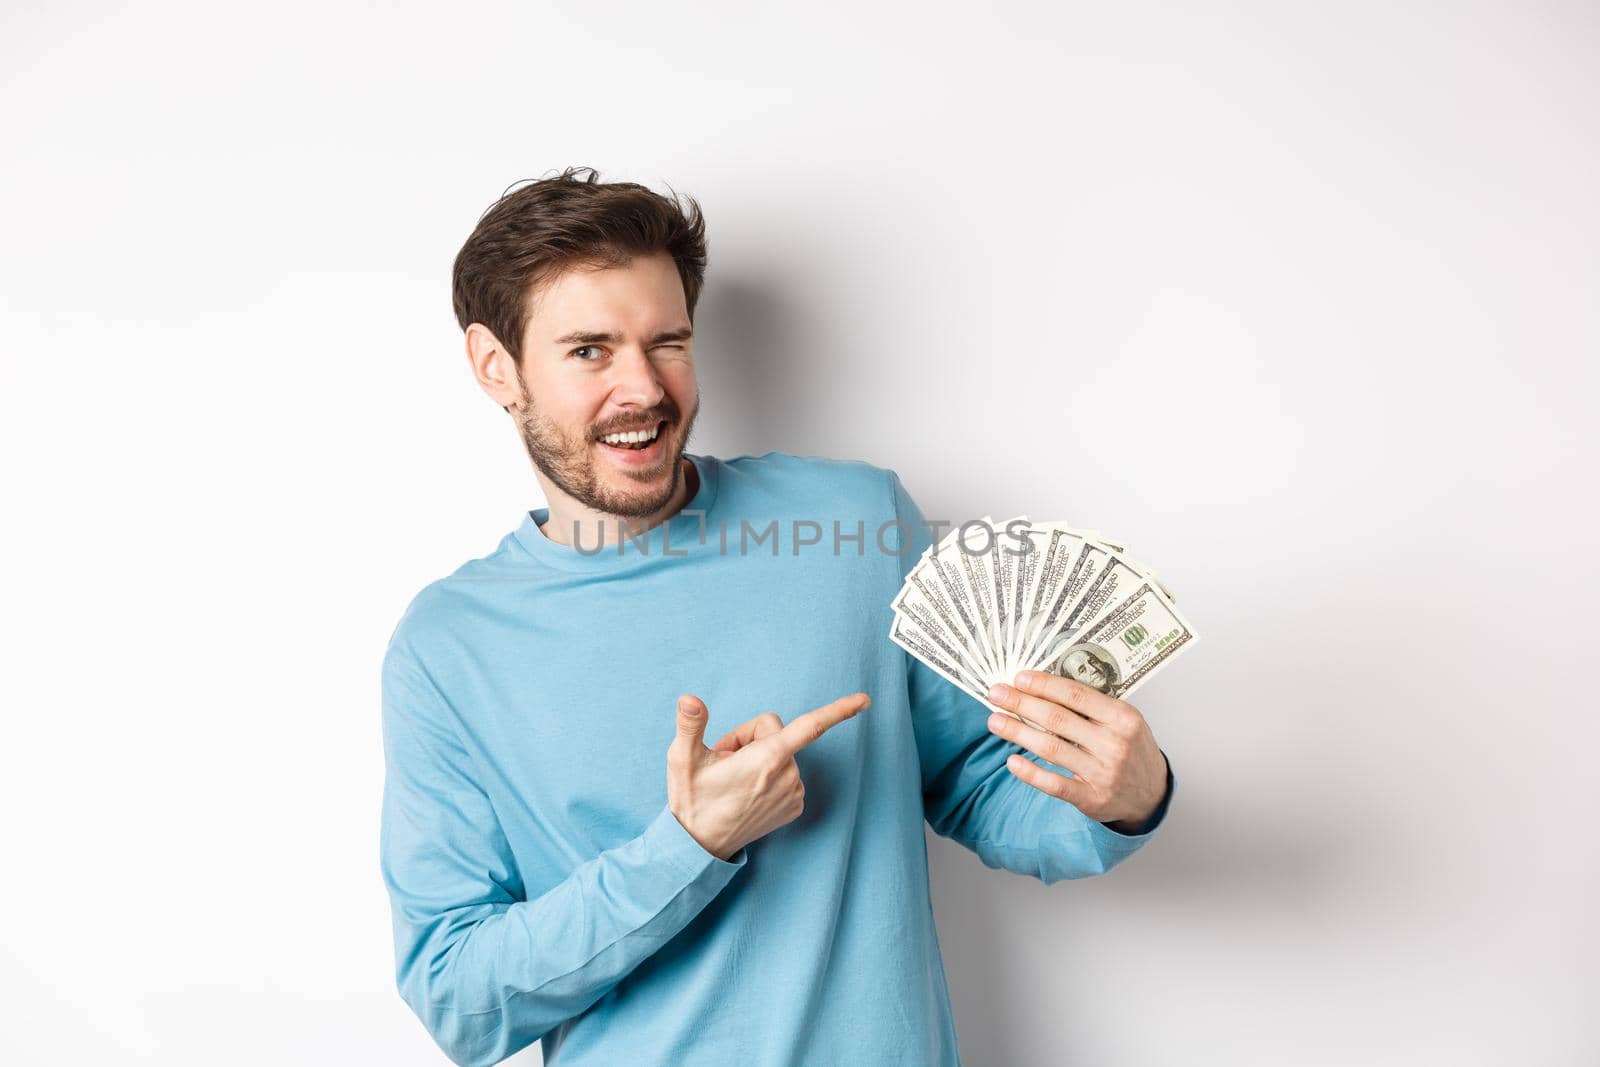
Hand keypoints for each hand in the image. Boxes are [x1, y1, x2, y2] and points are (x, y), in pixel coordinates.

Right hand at [667, 691, 870, 859]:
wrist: (700, 845)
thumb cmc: (691, 799)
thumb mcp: (682, 759)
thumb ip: (690, 724)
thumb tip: (690, 699)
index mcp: (767, 758)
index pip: (810, 726)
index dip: (839, 710)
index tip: (865, 700)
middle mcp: (787, 775)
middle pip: (777, 731)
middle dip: (750, 737)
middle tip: (722, 759)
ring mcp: (793, 793)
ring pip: (781, 753)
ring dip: (759, 757)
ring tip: (733, 779)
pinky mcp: (794, 807)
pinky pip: (785, 773)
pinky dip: (768, 775)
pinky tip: (747, 790)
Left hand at [984, 670, 1167, 832]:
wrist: (1152, 793)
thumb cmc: (1131, 748)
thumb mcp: (1122, 720)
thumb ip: (1091, 705)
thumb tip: (1042, 686)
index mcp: (1123, 717)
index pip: (1076, 695)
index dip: (1043, 685)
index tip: (1018, 678)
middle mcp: (1114, 744)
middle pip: (1058, 719)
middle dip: (1021, 704)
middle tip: (996, 694)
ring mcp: (1103, 773)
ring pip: (1051, 748)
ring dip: (1018, 732)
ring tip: (995, 721)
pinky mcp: (1092, 799)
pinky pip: (1055, 784)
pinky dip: (1031, 772)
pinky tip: (1012, 761)